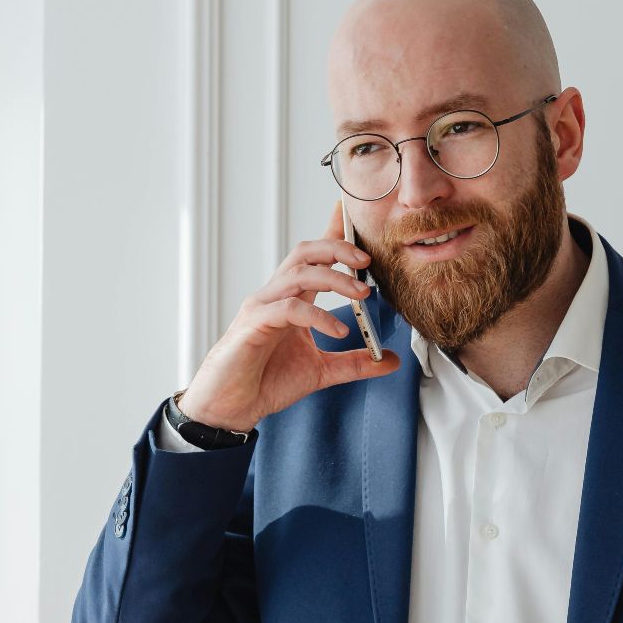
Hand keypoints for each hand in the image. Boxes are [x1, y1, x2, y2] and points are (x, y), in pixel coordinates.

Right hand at [175, 201, 400, 430]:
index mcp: (291, 299)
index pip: (313, 258)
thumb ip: (355, 362)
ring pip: (298, 274)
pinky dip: (318, 316)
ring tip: (361, 295)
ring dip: (334, 279)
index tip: (352, 214)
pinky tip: (338, 331)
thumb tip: (390, 360)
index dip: (332, 232)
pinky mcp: (254, 325)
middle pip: (305, 253)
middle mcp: (275, 296)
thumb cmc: (265, 381)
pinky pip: (289, 309)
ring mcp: (262, 307)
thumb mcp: (321, 371)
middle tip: (367, 262)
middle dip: (337, 249)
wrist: (231, 408)